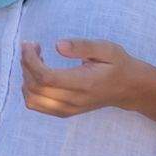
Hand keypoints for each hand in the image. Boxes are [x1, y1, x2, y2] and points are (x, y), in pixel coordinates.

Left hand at [20, 39, 152, 117]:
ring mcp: (68, 108)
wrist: (129, 88)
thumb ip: (82, 46)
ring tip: (35, 60)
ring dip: (26, 77)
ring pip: (32, 99)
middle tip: (33, 47)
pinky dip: (29, 89)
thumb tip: (57, 45)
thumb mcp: (106, 49)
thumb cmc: (118, 65)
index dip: (31, 61)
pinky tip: (38, 73)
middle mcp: (74, 100)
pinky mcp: (64, 112)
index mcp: (84, 83)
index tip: (30, 44)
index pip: (46, 78)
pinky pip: (37, 105)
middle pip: (35, 88)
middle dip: (26, 65)